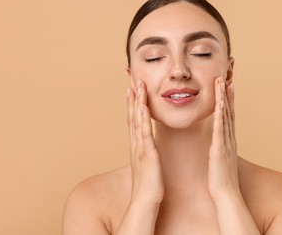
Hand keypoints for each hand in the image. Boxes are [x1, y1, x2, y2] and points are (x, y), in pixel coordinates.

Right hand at [127, 81, 163, 203]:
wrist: (146, 200)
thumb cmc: (149, 183)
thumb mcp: (148, 163)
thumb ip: (147, 151)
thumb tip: (149, 145)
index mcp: (138, 145)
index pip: (134, 120)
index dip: (133, 104)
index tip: (133, 89)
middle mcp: (136, 143)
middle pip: (133, 116)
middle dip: (133, 98)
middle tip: (133, 80)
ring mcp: (140, 148)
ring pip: (137, 121)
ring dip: (137, 103)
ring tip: (137, 87)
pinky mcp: (147, 154)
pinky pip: (145, 133)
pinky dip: (143, 119)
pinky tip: (143, 108)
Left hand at [208, 77, 240, 201]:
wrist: (226, 195)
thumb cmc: (222, 180)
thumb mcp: (220, 160)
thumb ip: (220, 150)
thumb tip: (218, 145)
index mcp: (227, 141)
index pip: (228, 116)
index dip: (228, 101)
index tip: (227, 86)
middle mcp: (229, 138)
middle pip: (229, 111)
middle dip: (227, 94)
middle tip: (227, 77)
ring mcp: (226, 142)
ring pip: (225, 115)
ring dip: (224, 98)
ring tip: (222, 82)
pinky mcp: (219, 148)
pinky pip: (220, 128)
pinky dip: (220, 114)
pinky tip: (219, 103)